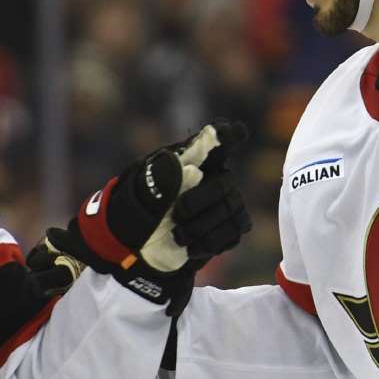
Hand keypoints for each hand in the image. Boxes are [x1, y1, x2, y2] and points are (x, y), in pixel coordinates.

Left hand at [48, 120, 251, 313]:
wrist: (143, 245)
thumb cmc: (143, 210)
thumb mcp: (143, 193)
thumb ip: (161, 177)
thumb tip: (187, 168)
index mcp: (192, 160)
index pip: (217, 137)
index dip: (227, 133)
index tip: (235, 131)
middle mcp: (215, 177)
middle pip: (224, 184)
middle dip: (198, 201)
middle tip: (177, 214)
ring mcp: (227, 203)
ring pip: (231, 210)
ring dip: (200, 227)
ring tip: (178, 235)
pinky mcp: (231, 229)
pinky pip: (233, 233)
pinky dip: (210, 242)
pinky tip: (191, 246)